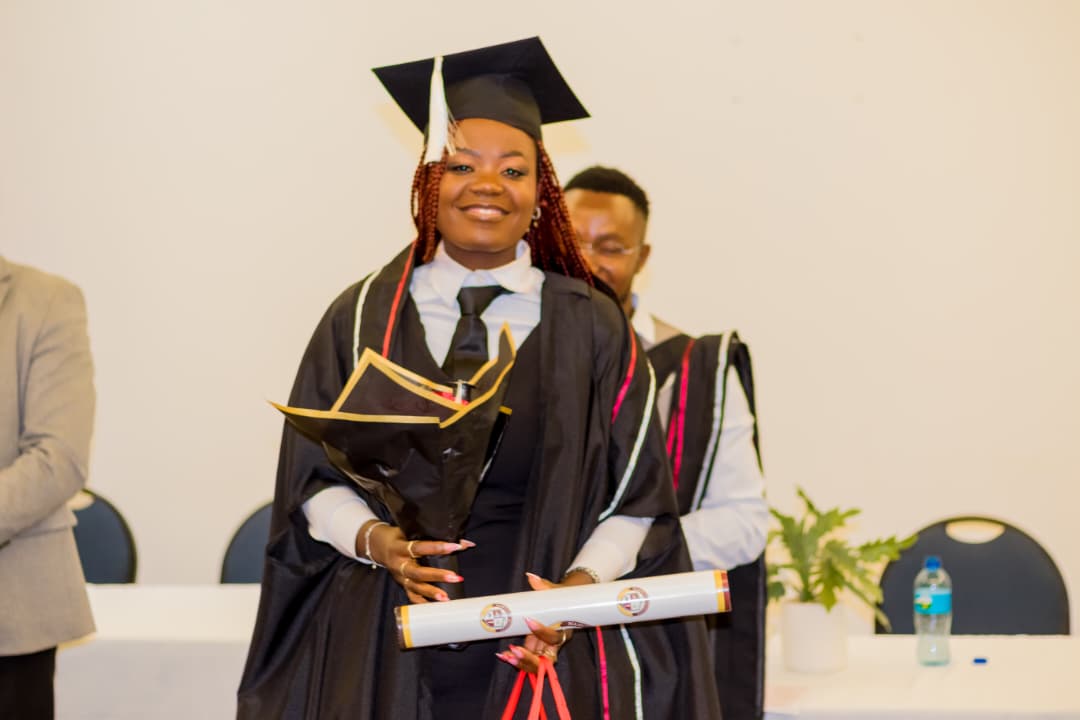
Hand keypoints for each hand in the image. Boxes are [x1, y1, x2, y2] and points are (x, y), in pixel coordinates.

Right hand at [358, 520, 473, 602]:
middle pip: (417, 573)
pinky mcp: (401, 584)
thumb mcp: (411, 531)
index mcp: (400, 547)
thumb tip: (466, 543)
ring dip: (431, 593)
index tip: (455, 547)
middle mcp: (398, 564)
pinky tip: (435, 607)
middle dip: (437, 575)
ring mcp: (399, 577)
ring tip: (446, 598)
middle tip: (455, 577)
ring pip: (415, 587)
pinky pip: (411, 596)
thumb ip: (434, 535)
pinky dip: (422, 602)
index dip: (437, 547)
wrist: (378, 546)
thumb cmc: (399, 536)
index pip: (420, 547)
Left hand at [496, 573, 572, 673]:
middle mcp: (556, 643)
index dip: (542, 632)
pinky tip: (503, 655)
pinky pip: (528, 659)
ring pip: (537, 664)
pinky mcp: (537, 649)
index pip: (555, 636)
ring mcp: (546, 648)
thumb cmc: (560, 598)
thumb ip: (543, 586)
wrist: (565, 604)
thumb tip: (530, 576)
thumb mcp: (555, 591)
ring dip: (522, 662)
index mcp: (564, 629)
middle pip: (547, 659)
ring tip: (506, 656)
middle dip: (530, 658)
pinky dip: (516, 660)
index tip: (529, 620)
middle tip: (515, 651)